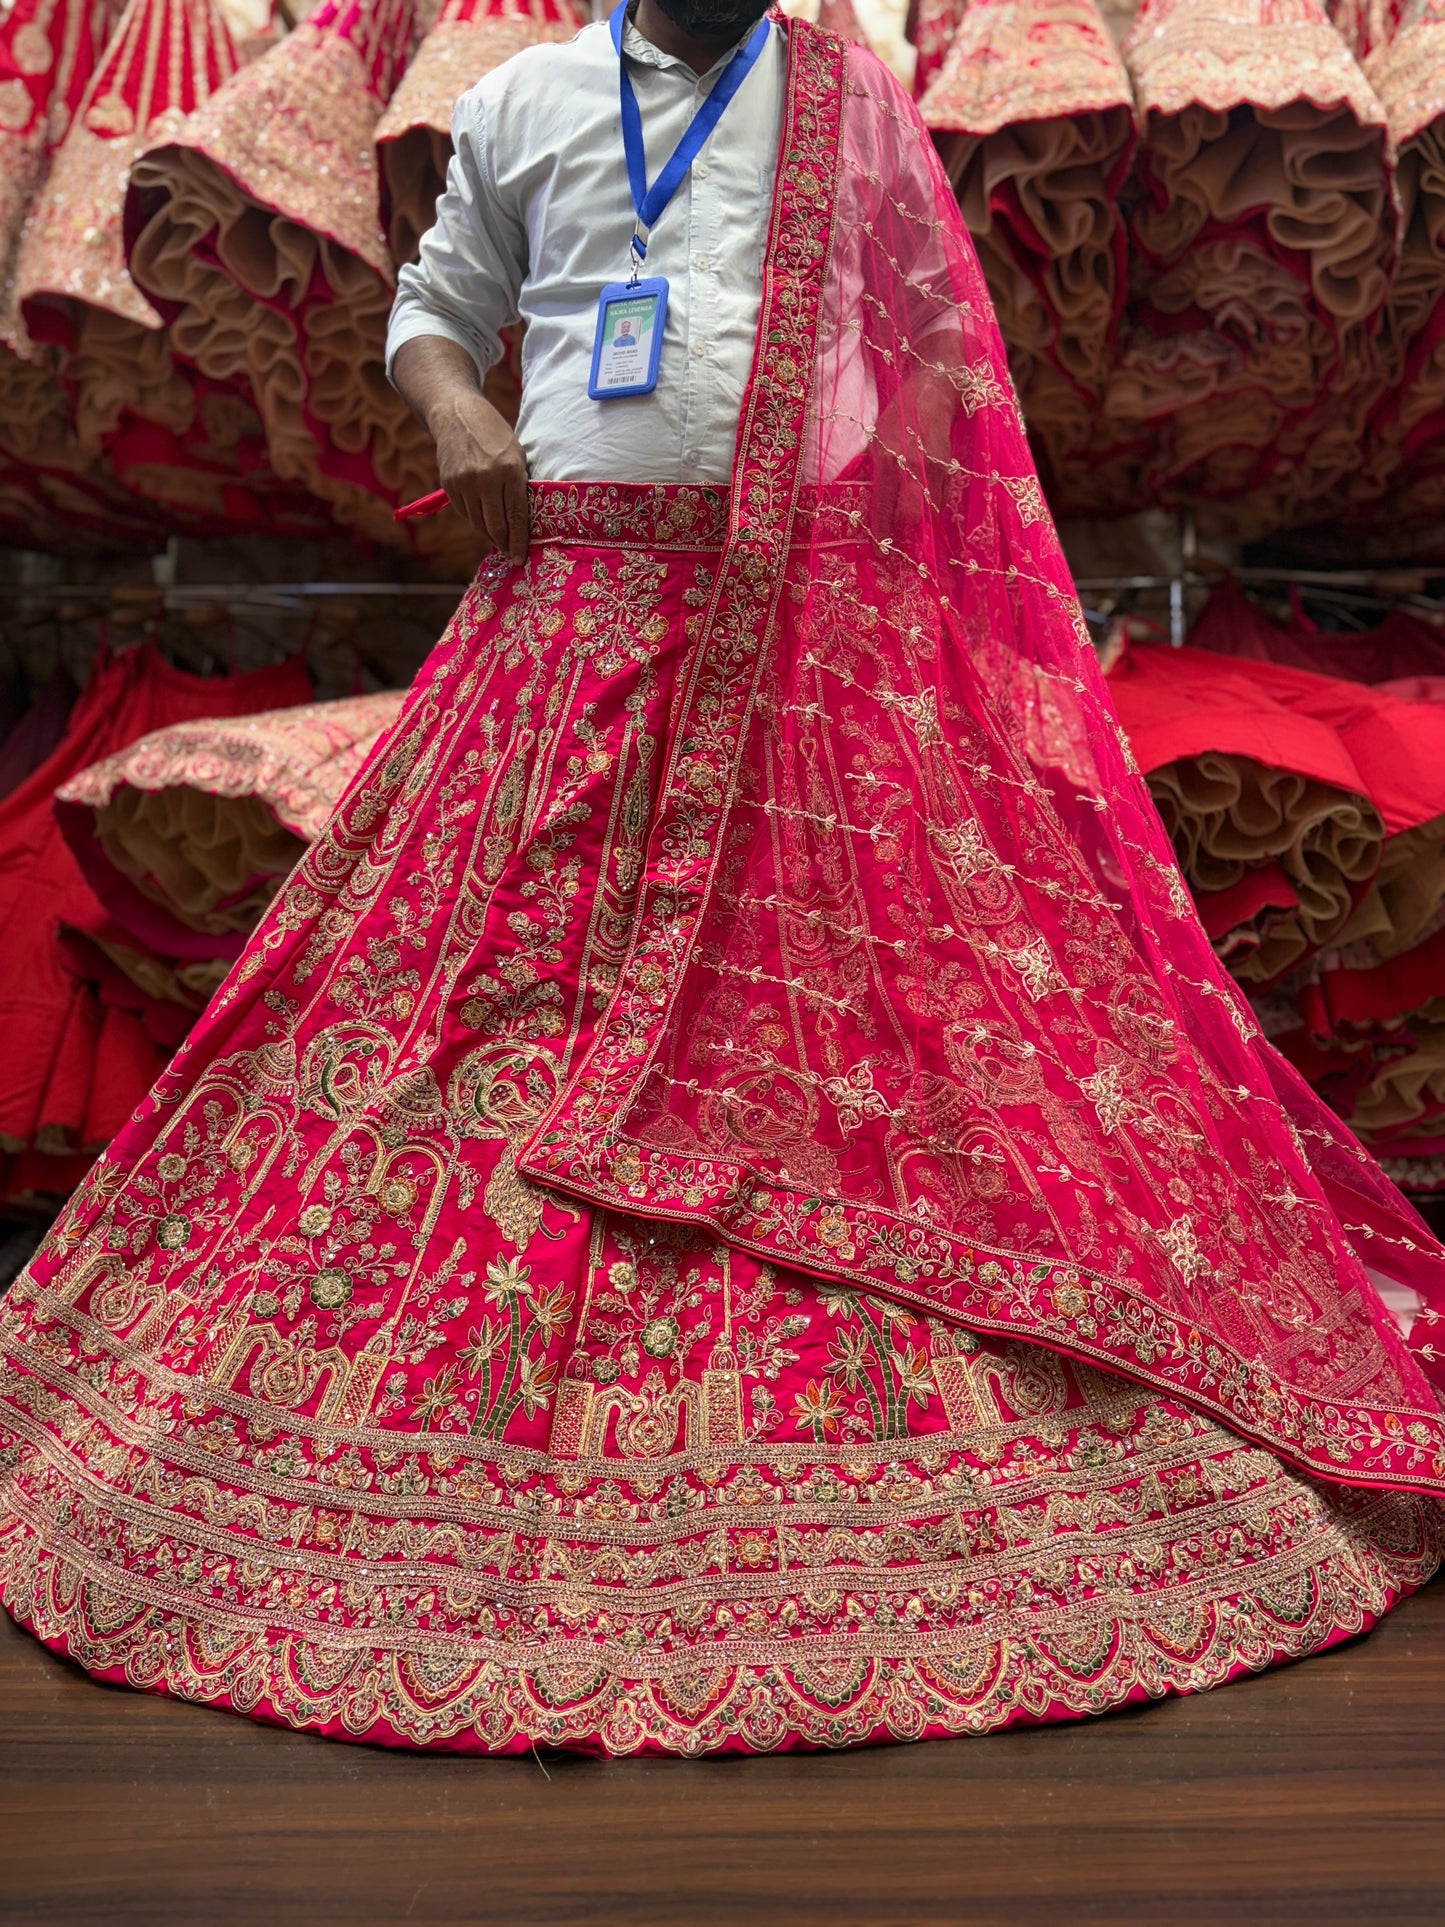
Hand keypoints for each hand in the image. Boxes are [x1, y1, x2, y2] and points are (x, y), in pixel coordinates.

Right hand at [430, 391, 529, 562]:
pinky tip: (483, 519)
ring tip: (498, 537)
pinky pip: (465, 513)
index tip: (520, 559)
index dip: (518, 542)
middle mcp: (486, 478)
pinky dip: (475, 520)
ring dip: (489, 534)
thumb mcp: (516, 455)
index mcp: (510, 470)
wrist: (457, 415)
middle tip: (510, 553)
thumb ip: (519, 486)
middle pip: (496, 525)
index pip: (516, 516)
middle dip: (504, 543)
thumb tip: (523, 523)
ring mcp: (464, 482)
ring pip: (478, 523)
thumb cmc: (495, 436)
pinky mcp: (449, 484)